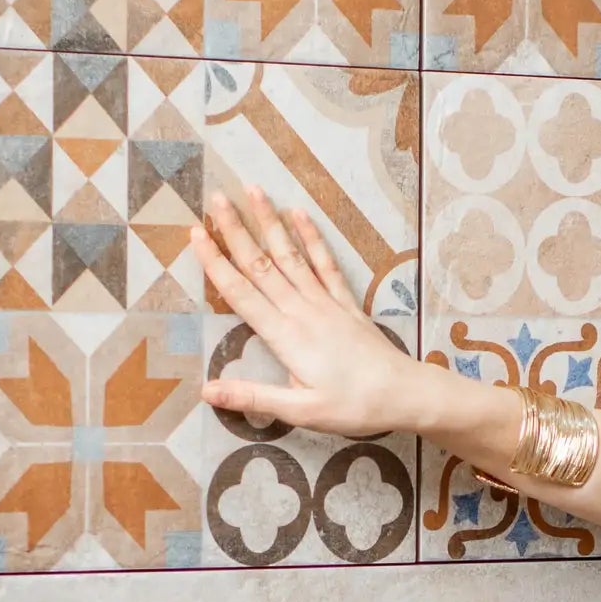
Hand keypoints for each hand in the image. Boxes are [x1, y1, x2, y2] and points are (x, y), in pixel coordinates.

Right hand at [191, 187, 427, 440]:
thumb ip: (252, 396)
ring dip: (270, 222)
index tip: (196, 233)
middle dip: (236, 230)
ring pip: (290, 255)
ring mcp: (325, 302)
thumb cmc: (352, 406)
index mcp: (285, 336)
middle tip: (217, 197)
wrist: (403, 394)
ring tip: (254, 191)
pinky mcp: (345, 303)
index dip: (215, 262)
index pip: (240, 293)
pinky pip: (325, 263)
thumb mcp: (299, 410)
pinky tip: (300, 214)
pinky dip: (312, 237)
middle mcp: (301, 310)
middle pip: (261, 264)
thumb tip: (206, 391)